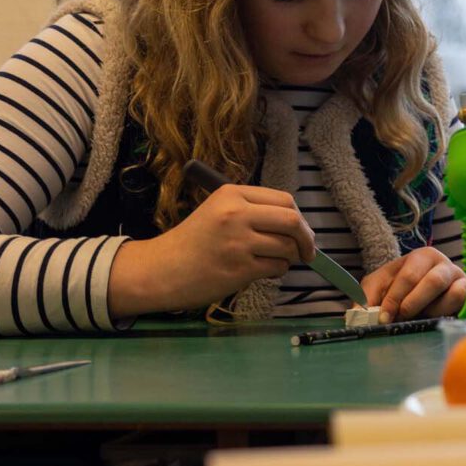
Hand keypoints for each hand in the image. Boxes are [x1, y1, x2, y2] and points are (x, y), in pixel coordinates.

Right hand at [109, 185, 315, 316]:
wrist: (159, 270)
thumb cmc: (191, 243)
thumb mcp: (217, 212)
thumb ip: (252, 211)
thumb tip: (297, 224)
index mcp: (231, 194)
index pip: (284, 199)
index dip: (299, 217)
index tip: (301, 230)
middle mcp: (236, 214)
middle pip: (292, 220)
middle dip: (306, 238)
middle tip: (306, 251)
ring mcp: (239, 241)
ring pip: (288, 247)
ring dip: (289, 257)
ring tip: (273, 261)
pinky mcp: (240, 268)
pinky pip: (277, 267)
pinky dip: (277, 271)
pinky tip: (262, 271)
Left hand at [361, 246, 465, 321]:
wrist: (428, 292)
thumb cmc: (402, 288)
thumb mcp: (380, 287)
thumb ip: (367, 299)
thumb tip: (358, 316)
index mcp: (419, 257)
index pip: (406, 277)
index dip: (393, 299)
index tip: (383, 318)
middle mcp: (440, 262)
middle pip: (430, 282)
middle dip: (411, 304)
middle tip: (399, 319)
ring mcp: (456, 275)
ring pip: (447, 293)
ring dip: (428, 309)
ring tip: (417, 317)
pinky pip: (458, 300)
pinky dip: (444, 311)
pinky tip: (433, 316)